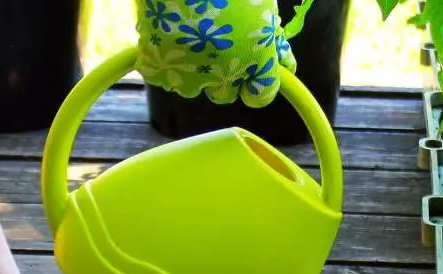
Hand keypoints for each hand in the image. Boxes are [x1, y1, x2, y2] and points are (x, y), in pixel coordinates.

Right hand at [133, 0, 312, 107]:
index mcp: (257, 63)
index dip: (257, 83)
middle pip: (225, 94)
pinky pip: (160, 75)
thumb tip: (286, 62)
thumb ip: (274, 41)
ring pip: (192, 87)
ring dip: (192, 70)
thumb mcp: (265, 9)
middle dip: (223, 75)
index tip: (253, 70)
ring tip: (189, 36)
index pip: (261, 96)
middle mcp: (226, 76)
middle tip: (216, 44)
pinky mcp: (157, 64)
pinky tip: (165, 37)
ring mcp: (189, 73)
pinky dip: (161, 61)